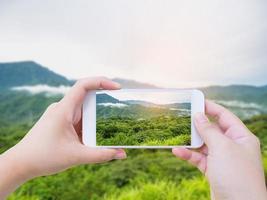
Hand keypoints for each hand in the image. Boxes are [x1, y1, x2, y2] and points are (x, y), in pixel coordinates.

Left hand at [0, 77, 126, 198]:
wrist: (21, 164)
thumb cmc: (43, 157)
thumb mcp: (76, 156)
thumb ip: (101, 155)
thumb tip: (123, 154)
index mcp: (63, 109)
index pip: (83, 85)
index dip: (101, 82)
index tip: (117, 88)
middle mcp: (62, 108)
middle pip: (87, 98)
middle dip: (104, 104)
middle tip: (120, 110)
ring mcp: (61, 115)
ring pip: (83, 110)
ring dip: (96, 118)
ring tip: (107, 129)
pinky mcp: (61, 122)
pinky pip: (78, 119)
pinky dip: (88, 125)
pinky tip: (93, 136)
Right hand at [172, 100, 266, 199]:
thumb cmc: (236, 175)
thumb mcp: (221, 147)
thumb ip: (208, 130)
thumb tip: (198, 115)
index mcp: (241, 137)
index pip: (225, 116)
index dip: (210, 107)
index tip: (196, 101)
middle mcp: (233, 146)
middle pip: (212, 130)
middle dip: (198, 125)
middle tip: (182, 117)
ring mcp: (223, 159)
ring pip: (203, 145)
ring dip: (190, 142)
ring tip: (177, 135)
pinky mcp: (214, 170)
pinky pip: (199, 158)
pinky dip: (189, 155)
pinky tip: (177, 151)